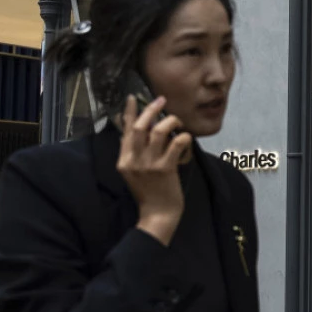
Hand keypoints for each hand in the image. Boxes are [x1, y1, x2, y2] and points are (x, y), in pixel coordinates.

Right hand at [117, 95, 192, 246]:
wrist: (157, 214)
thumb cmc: (149, 192)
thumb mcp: (133, 172)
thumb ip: (133, 153)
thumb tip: (134, 132)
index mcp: (123, 160)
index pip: (125, 130)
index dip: (128, 112)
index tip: (132, 97)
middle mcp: (133, 160)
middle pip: (140, 127)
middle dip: (151, 110)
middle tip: (161, 100)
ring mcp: (149, 165)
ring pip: (159, 132)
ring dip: (171, 122)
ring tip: (178, 122)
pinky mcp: (165, 169)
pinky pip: (176, 144)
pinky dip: (184, 137)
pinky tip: (187, 139)